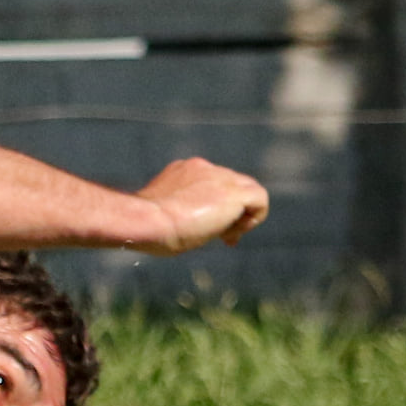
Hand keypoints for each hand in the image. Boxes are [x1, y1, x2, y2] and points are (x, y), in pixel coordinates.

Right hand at [135, 157, 269, 253]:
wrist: (148, 221)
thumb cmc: (146, 226)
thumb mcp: (161, 215)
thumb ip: (176, 212)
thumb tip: (183, 226)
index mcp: (183, 171)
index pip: (212, 184)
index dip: (215, 207)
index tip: (207, 229)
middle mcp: (204, 168)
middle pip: (232, 186)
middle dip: (231, 212)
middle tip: (223, 237)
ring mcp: (220, 178)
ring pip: (247, 192)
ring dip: (241, 216)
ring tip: (227, 237)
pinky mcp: (234, 193)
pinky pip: (260, 199)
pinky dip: (255, 217)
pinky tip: (236, 233)